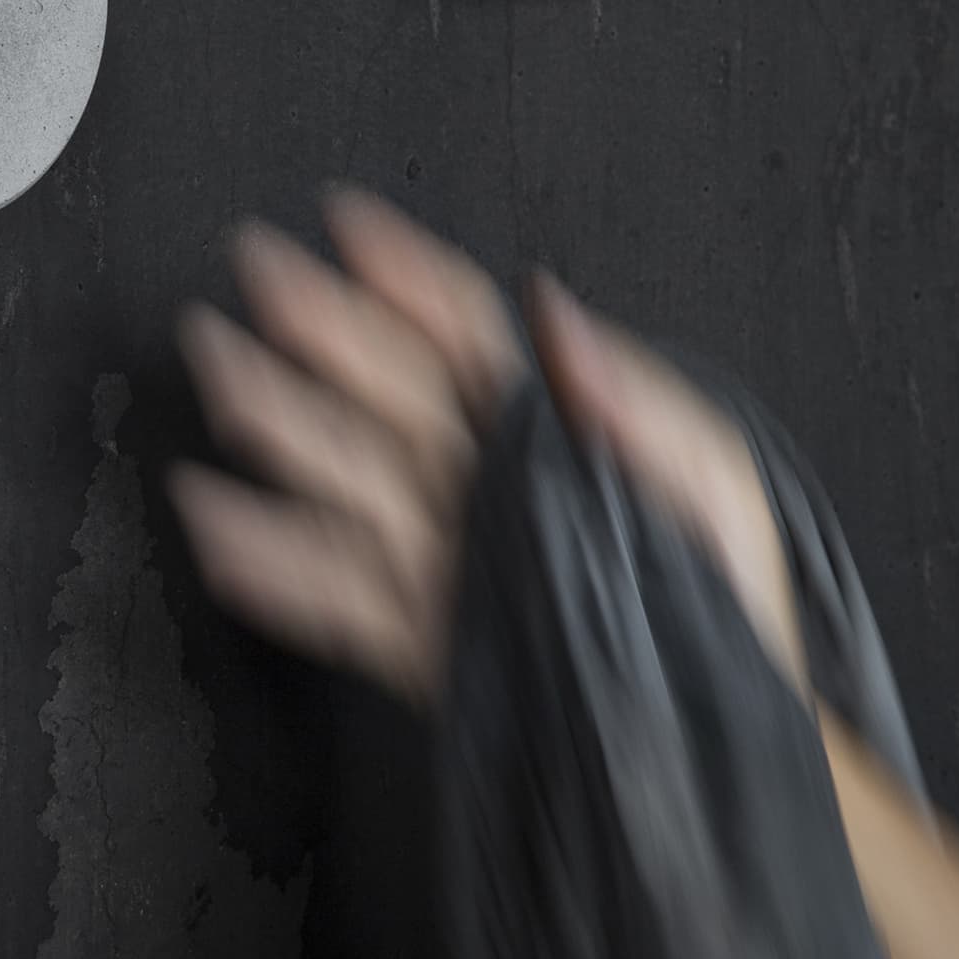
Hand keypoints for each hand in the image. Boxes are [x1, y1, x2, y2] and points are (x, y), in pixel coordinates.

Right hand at [170, 190, 804, 711]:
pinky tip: (223, 533)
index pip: (464, 335)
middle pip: (388, 395)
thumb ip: (631, 397)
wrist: (737, 736)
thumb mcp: (710, 477)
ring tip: (220, 386)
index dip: (405, 274)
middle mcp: (491, 488)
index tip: (344, 223)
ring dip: (281, 429)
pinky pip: (345, 599)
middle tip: (251, 274)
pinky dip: (279, 568)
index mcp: (556, 430)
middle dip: (319, 330)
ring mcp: (457, 562)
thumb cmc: (735, 601)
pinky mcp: (439, 644)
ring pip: (351, 486)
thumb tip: (550, 310)